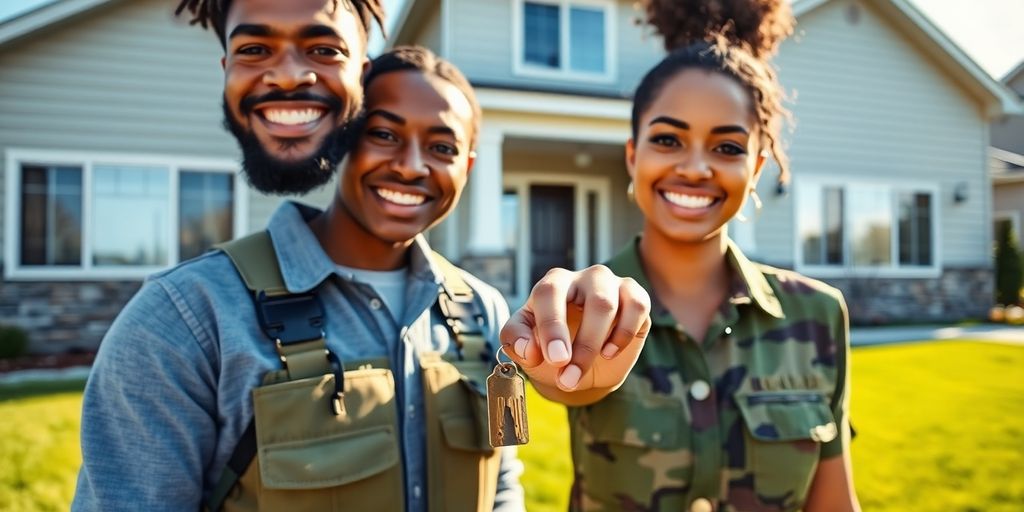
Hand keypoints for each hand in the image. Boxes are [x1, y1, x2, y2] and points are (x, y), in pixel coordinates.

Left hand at [499, 265, 650, 400]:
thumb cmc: (551, 349)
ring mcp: (611, 285)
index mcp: (552, 284)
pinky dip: (624, 333)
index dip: (553, 326)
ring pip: (611, 305)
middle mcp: (583, 279)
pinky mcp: (635, 297)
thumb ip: (517, 342)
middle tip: (569, 378)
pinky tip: (609, 352)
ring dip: (597, 345)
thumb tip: (528, 349)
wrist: (581, 365)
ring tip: (583, 371)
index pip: (550, 293)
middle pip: (592, 300)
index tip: (556, 360)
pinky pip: (637, 306)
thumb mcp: (526, 347)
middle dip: (583, 344)